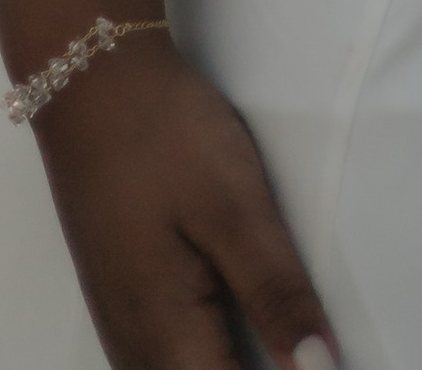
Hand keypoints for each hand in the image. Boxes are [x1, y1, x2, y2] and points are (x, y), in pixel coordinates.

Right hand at [34, 34, 335, 367]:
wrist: (93, 81)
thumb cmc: (168, 139)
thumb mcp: (236, 210)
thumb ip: (276, 294)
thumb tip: (322, 368)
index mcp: (166, 338)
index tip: (329, 362)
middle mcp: (135, 348)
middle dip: (260, 367)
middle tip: (314, 347)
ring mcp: (122, 325)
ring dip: (230, 362)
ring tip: (285, 340)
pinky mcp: (123, 298)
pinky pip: (167, 357)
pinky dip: (208, 354)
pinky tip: (244, 331)